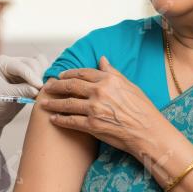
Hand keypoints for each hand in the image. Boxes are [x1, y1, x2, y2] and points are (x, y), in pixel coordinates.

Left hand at [0, 54, 48, 143]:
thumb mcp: (5, 97)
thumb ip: (21, 91)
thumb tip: (37, 89)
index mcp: (3, 63)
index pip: (22, 66)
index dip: (32, 76)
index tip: (39, 87)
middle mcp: (13, 62)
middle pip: (33, 63)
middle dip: (38, 77)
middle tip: (41, 92)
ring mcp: (22, 68)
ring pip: (41, 66)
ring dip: (43, 77)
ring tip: (42, 91)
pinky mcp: (30, 76)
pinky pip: (43, 72)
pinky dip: (45, 79)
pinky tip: (44, 90)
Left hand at [39, 56, 164, 157]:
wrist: (148, 132)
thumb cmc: (143, 110)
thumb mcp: (129, 85)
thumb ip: (113, 72)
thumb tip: (102, 59)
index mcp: (109, 80)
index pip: (83, 73)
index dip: (69, 74)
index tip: (61, 76)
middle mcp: (100, 91)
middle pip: (70, 86)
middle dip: (56, 86)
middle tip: (47, 87)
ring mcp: (95, 108)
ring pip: (67, 103)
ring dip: (53, 103)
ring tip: (44, 103)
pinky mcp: (92, 125)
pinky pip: (71, 121)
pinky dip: (60, 119)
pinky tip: (53, 119)